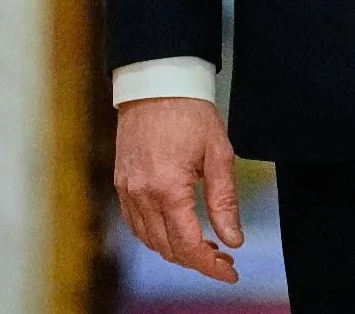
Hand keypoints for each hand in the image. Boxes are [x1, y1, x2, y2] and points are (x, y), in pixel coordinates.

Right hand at [114, 97, 243, 281]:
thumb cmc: (191, 111)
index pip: (189, 246)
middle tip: (223, 257)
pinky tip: (176, 229)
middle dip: (197, 260)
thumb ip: (224, 200)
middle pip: (168, 249)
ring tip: (205, 244)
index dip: (211, 266)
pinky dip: (156, 235)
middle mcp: (143, 195)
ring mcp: (128, 191)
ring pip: (150, 241)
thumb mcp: (219, 152)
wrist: (157, 82)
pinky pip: (137, 224)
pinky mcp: (121, 183)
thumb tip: (233, 239)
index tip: (231, 272)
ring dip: (177, 250)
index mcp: (168, 189)